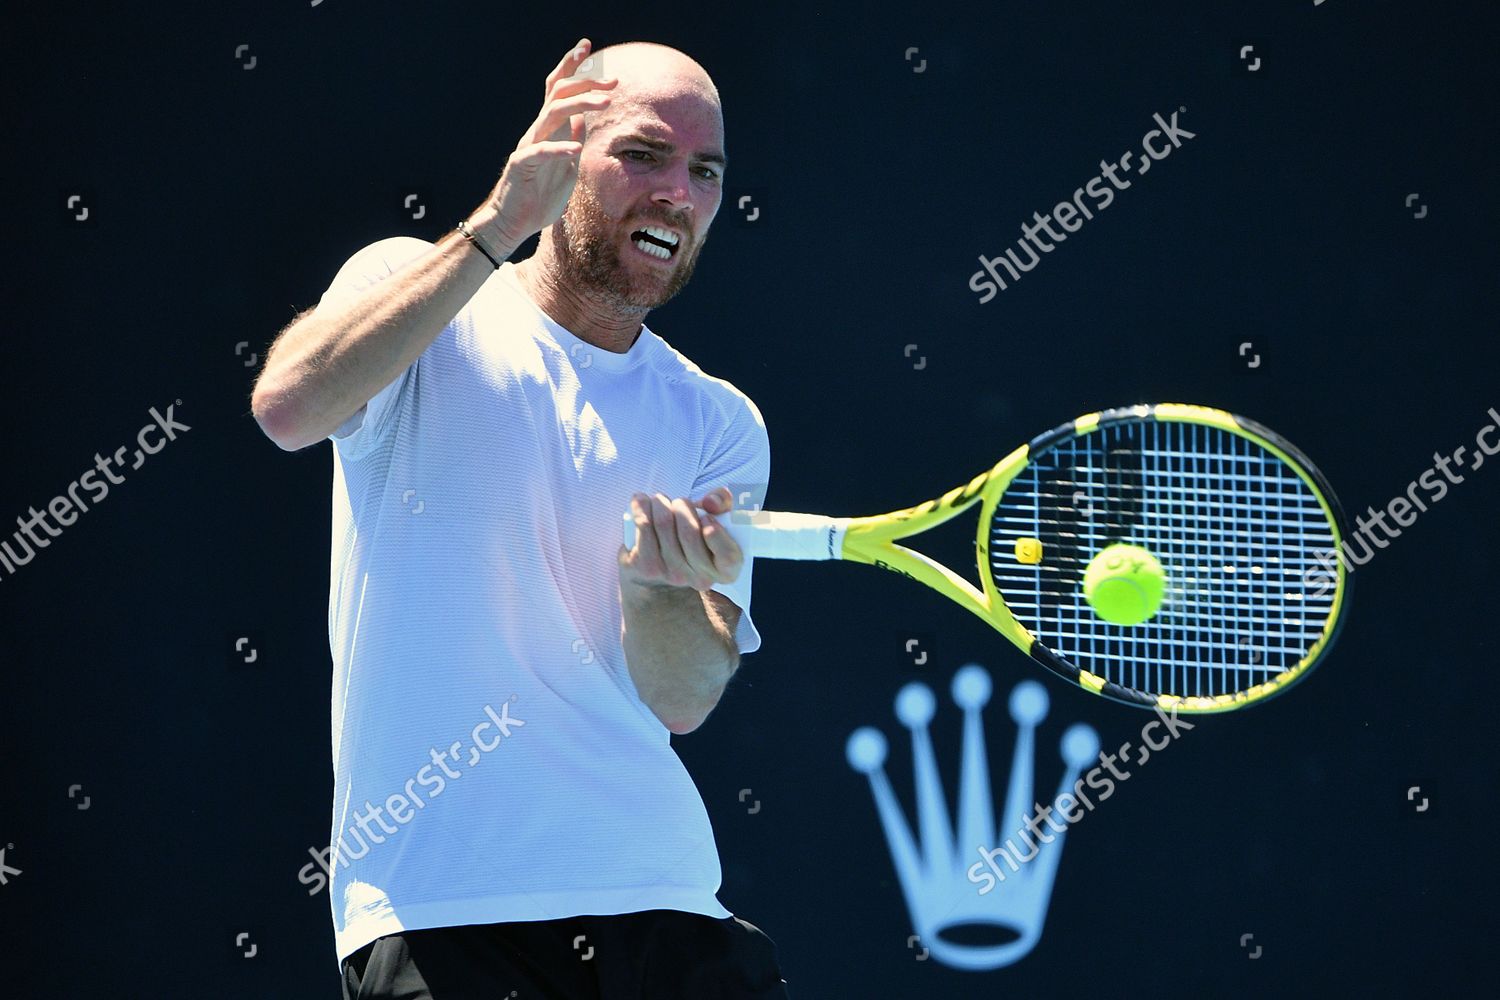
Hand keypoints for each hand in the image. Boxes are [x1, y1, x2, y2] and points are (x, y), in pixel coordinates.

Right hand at [475, 38, 618, 246]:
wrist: (514, 221)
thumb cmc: (541, 195)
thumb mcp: (566, 163)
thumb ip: (572, 139)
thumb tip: (584, 119)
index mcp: (550, 129)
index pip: (558, 88)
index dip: (572, 66)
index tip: (588, 47)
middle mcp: (538, 131)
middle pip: (559, 93)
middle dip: (586, 82)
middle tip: (613, 82)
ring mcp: (529, 146)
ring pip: (552, 114)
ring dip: (580, 105)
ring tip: (606, 104)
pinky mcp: (521, 166)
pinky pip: (540, 151)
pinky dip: (558, 148)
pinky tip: (575, 149)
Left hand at [620, 487, 743, 592]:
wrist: (661, 573)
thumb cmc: (693, 539)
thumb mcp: (716, 521)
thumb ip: (723, 503)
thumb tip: (710, 502)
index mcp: (725, 569)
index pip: (728, 556)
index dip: (716, 534)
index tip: (707, 518)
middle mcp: (700, 578)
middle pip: (689, 532)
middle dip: (682, 506)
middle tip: (680, 503)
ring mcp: (671, 575)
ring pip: (664, 523)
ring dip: (660, 502)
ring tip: (660, 501)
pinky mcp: (645, 567)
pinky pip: (643, 526)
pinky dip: (641, 507)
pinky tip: (641, 501)